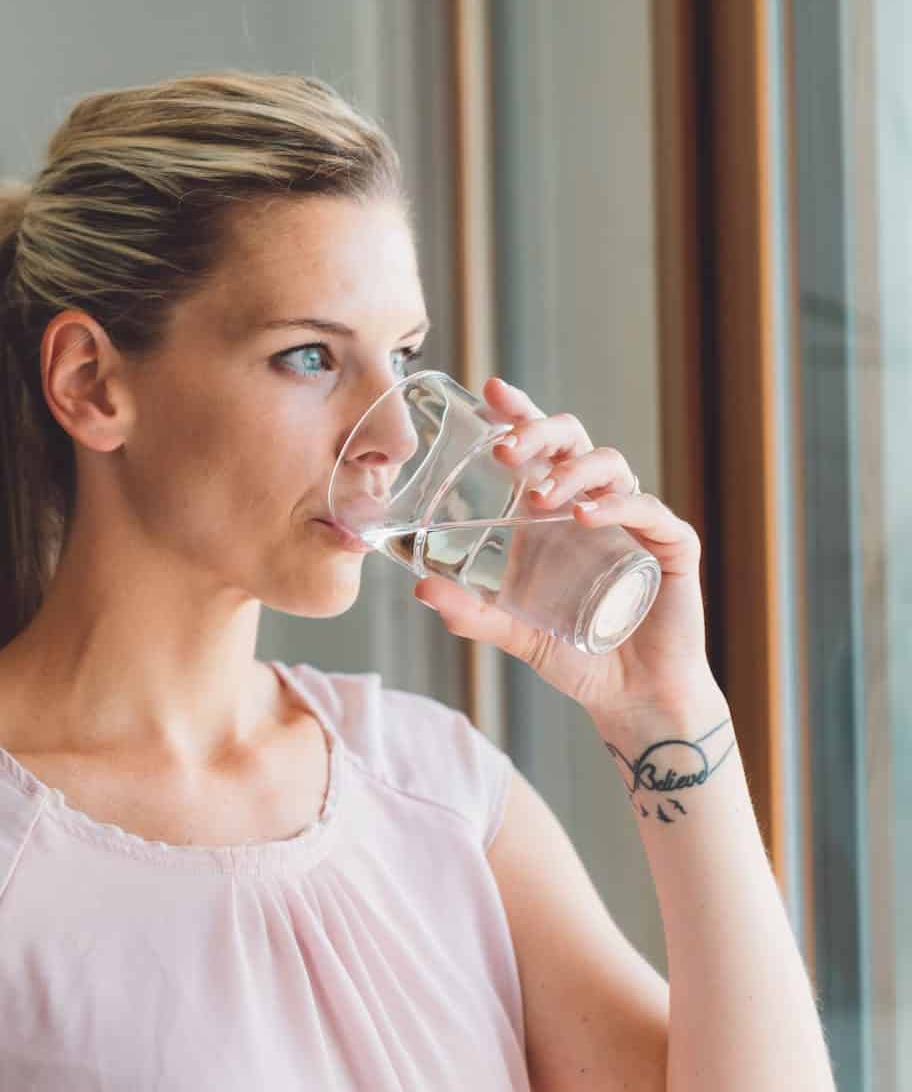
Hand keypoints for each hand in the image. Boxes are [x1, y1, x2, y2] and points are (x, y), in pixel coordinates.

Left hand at [411, 377, 719, 719]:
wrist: (633, 699)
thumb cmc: (577, 656)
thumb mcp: (513, 632)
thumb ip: (471, 613)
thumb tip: (420, 589)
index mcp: (555, 514)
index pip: (540, 449)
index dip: (520, 414)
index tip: (490, 391)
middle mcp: (595, 508)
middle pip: (573, 443)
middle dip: (539, 433)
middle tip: (505, 450)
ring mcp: (635, 523)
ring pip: (610, 467)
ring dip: (572, 473)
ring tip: (542, 497)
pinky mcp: (671, 548)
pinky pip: (648, 511)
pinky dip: (618, 506)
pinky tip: (587, 516)